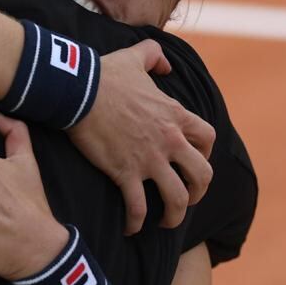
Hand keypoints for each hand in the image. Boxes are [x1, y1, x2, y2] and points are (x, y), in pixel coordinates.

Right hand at [67, 40, 215, 235]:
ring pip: (177, 198)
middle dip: (199, 191)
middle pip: (202, 175)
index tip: (193, 161)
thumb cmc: (105, 74)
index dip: (205, 153)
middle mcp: (170, 141)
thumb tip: (165, 64)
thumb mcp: (135, 56)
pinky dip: (136, 223)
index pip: (208, 139)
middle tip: (187, 197)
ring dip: (174, 215)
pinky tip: (130, 228)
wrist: (78, 90)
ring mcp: (149, 160)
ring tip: (164, 222)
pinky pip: (138, 208)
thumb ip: (155, 56)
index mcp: (175, 115)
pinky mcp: (125, 173)